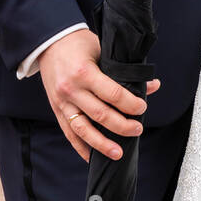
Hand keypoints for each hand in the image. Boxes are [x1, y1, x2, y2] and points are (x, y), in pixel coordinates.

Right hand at [38, 28, 160, 162]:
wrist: (49, 42)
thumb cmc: (79, 44)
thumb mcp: (103, 51)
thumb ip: (124, 71)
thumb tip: (151, 85)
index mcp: (84, 72)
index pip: (112, 94)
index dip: (130, 104)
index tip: (142, 108)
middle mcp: (71, 90)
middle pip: (100, 114)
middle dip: (122, 126)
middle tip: (137, 129)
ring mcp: (62, 102)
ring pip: (83, 129)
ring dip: (102, 144)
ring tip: (118, 153)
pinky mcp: (57, 110)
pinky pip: (69, 133)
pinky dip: (81, 147)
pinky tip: (92, 157)